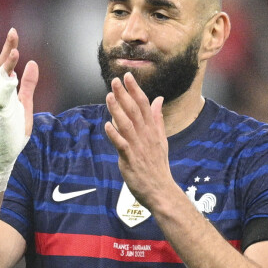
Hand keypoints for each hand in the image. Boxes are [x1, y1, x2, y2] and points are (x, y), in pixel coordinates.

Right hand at [0, 29, 38, 194]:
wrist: (4, 152)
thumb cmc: (12, 129)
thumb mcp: (25, 103)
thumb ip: (28, 84)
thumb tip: (32, 63)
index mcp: (5, 89)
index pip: (7, 64)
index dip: (10, 48)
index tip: (14, 32)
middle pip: (0, 66)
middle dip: (6, 49)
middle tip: (13, 31)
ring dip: (6, 64)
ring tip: (15, 50)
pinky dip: (5, 84)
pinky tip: (12, 75)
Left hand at [104, 72, 171, 208]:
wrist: (160, 190)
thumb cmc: (158, 166)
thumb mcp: (161, 140)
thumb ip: (157, 119)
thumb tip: (158, 99)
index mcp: (152, 130)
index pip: (144, 105)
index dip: (135, 90)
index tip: (128, 77)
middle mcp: (146, 136)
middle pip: (134, 111)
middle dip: (124, 95)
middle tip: (115, 80)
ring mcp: (138, 148)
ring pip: (127, 125)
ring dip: (117, 110)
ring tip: (108, 96)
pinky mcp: (131, 160)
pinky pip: (122, 145)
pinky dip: (114, 135)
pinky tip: (107, 125)